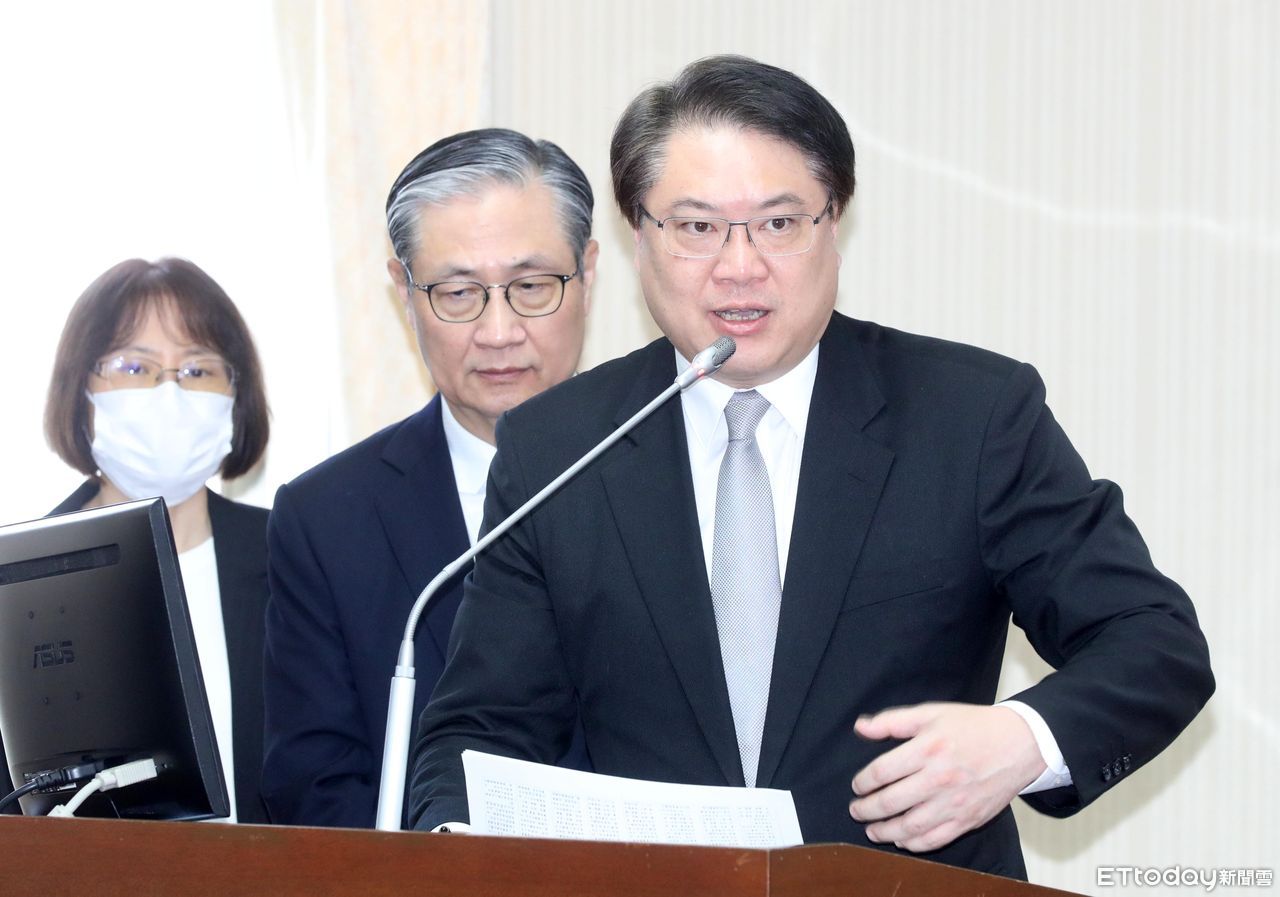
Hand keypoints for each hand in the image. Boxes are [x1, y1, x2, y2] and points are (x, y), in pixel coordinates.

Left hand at [848, 702, 1044, 852]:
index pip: (882, 772)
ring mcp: (954, 803)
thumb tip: (861, 727)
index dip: (863, 782)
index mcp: (927, 749)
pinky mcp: (968, 820)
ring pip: (910, 827)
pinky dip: (914, 844)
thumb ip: (892, 721)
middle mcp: (939, 779)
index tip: (857, 785)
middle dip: (866, 810)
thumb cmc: (973, 726)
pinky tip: (902, 840)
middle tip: (856, 810)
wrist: (1019, 744)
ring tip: (872, 830)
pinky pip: (936, 840)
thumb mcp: (931, 713)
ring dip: (884, 832)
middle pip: (890, 802)